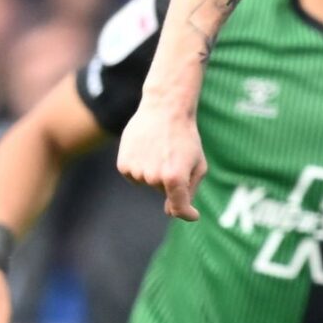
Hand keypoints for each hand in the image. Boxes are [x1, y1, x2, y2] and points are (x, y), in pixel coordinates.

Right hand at [118, 98, 206, 220]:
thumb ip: (189, 191)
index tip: (192, 214)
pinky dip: (139, 167)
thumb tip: (171, 212)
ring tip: (158, 148)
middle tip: (173, 154)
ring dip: (153, 171)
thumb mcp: (199, 165)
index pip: (178, 208)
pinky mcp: (123, 165)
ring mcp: (137, 171)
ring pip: (147, 182)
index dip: (185, 212)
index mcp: (175, 178)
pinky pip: (133, 176)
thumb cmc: (186, 138)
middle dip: (170, 177)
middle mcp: (153, 177)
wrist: (164, 109)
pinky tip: (145, 149)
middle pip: (163, 191)